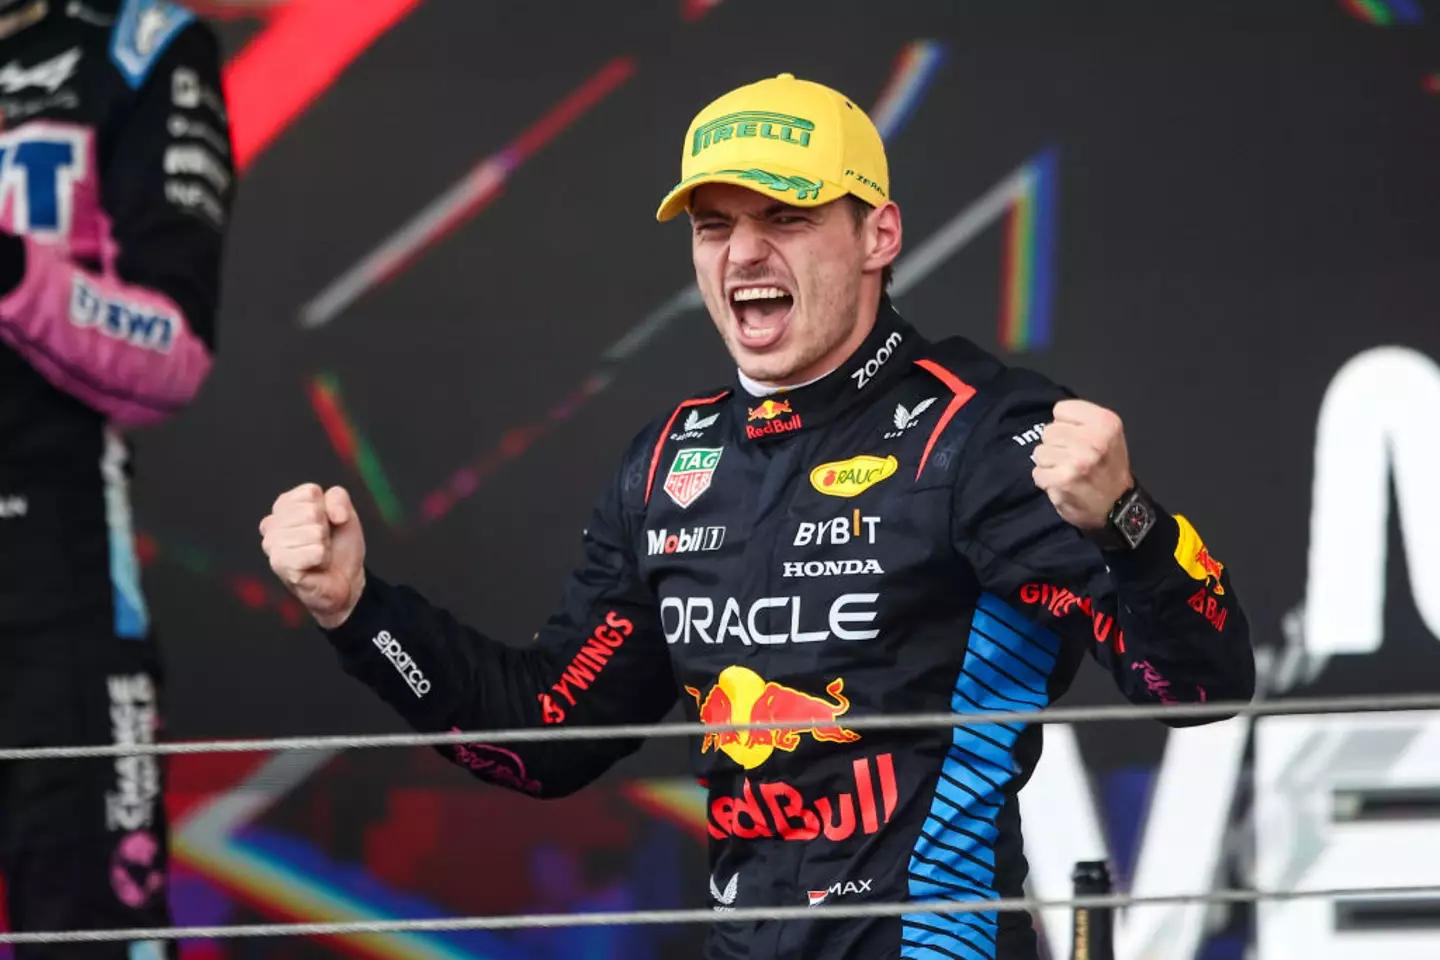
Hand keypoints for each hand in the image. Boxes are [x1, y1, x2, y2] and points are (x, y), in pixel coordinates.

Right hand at [259, 484, 365, 628]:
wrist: (344, 579)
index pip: (310, 492)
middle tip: (322, 542)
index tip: (327, 523)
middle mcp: (271, 523)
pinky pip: (314, 551)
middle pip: (311, 511)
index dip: (328, 508)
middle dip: (325, 528)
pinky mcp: (279, 564)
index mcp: (283, 505)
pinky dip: (322, 558)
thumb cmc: (338, 545)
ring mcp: (271, 545)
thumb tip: (333, 514)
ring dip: (324, 545)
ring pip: (313, 532)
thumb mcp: (345, 513)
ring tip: (318, 554)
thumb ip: (338, 498)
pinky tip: (315, 565)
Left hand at [1031, 399, 1133, 529]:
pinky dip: (1046, 480)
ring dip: (1050, 463)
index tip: (1078, 438)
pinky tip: (1063, 484)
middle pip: (1048, 430)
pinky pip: (1037, 472)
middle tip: (1074, 458)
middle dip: (1056, 445)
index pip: (1060, 409)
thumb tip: (1054, 417)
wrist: (1118, 507)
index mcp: (1105, 422)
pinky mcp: (1062, 480)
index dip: (1065, 425)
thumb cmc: (1109, 468)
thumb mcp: (1108, 434)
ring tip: (1068, 471)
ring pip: (1040, 451)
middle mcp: (1093, 440)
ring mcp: (1077, 461)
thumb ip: (1083, 421)